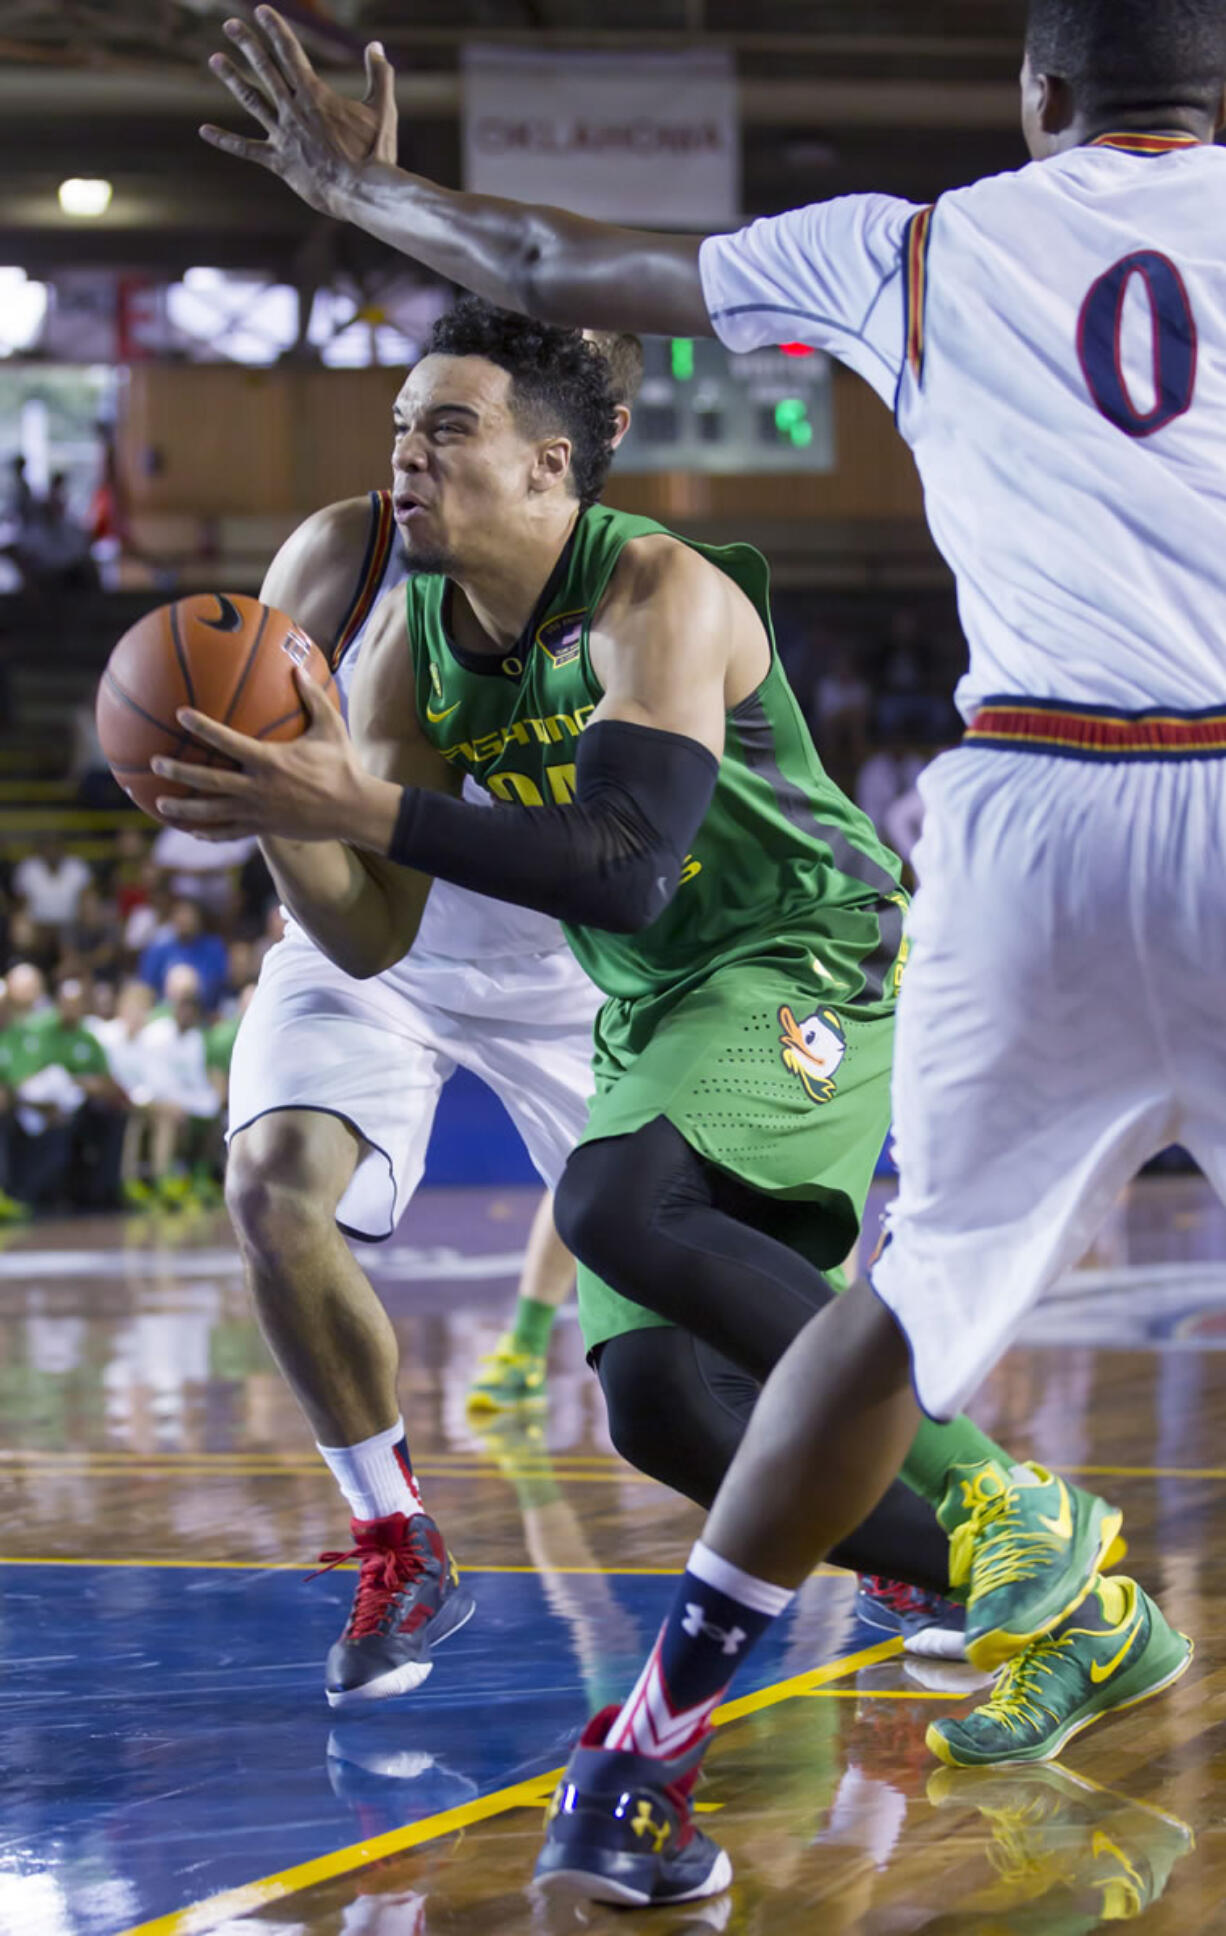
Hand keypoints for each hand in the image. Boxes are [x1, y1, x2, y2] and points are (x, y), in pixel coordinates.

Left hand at [152, 668, 369, 842]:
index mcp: (270, 761)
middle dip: (179, 772)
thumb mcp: (331, 728)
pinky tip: (192, 831)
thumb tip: (298, 667)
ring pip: (214, 812)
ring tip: (160, 803)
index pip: (227, 742)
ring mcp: (260, 812)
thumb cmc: (344, 766)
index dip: (202, 727)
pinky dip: (210, 833)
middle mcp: (259, 788)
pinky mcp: (265, 829)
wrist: (355, 810)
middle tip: (154, 763)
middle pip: (209, 781)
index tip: (180, 714)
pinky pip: (231, 833)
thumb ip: (312, 698)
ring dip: (184, 809)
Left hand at [201, 6, 396, 215]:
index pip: (290, 52)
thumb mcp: (382, 108)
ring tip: (214, 58)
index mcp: (315, 93)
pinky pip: (246, 149)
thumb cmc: (375, 152)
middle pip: (265, 68)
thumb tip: (377, 47)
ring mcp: (283, 135)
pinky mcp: (279, 162)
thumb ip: (379, 74)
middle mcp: (293, 109)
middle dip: (247, 43)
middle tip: (230, 24)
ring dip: (232, 78)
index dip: (275, 28)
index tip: (262, 10)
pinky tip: (204, 131)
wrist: (363, 191)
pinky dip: (225, 140)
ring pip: (251, 100)